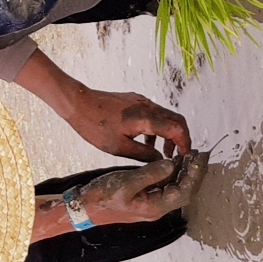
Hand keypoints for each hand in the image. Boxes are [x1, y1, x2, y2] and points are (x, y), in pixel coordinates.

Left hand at [63, 85, 191, 160]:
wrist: (78, 103)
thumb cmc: (94, 125)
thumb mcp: (118, 147)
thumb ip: (143, 154)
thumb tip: (161, 161)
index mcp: (145, 118)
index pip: (177, 129)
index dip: (185, 144)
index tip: (185, 157)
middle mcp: (147, 106)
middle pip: (177, 120)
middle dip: (181, 139)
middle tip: (178, 156)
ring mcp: (141, 101)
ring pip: (165, 116)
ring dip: (168, 134)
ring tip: (161, 153)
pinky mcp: (134, 100)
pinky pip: (153, 114)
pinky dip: (157, 127)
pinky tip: (146, 141)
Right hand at [79, 152, 209, 224]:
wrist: (85, 207)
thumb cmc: (103, 196)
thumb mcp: (126, 182)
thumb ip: (151, 174)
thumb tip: (172, 165)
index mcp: (154, 207)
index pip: (184, 192)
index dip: (195, 175)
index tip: (199, 158)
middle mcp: (157, 208)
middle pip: (184, 191)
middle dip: (194, 173)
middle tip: (200, 154)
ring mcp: (151, 203)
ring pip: (175, 187)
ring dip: (184, 172)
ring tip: (190, 154)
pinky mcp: (145, 197)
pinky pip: (164, 185)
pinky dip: (172, 173)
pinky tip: (173, 161)